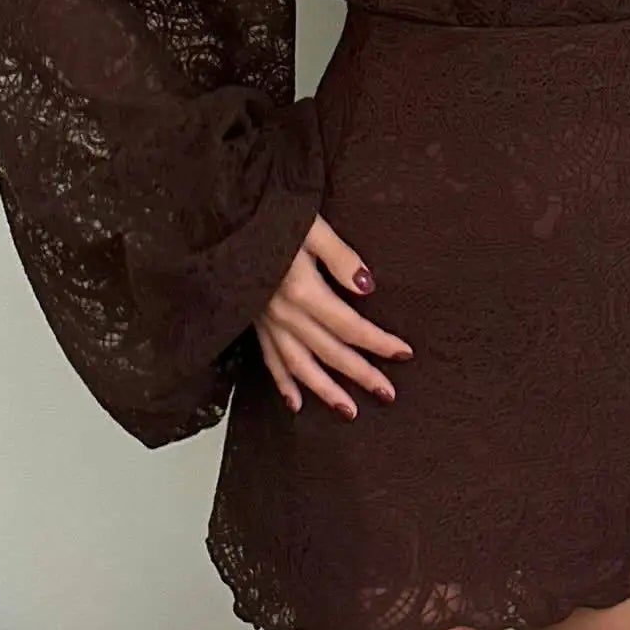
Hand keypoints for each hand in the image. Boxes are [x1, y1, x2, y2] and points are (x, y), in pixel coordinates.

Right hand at [254, 212, 413, 419]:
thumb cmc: (271, 217)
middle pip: (330, 352)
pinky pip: (268, 359)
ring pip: (300, 366)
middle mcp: (285, 314)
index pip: (350, 326)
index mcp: (303, 291)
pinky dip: (283, 383)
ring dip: (325, 391)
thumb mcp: (312, 228)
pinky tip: (295, 403)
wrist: (225, 218)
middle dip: (360, 375)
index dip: (378, 342)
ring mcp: (267, 322)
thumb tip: (368, 286)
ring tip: (349, 412)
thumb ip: (341, 257)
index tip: (404, 353)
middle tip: (388, 394)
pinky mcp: (253, 322)